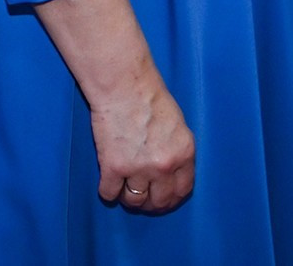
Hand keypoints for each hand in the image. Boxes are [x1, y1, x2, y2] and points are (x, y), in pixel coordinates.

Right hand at [91, 69, 195, 212]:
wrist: (125, 87)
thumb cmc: (152, 99)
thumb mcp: (178, 127)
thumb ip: (178, 152)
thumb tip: (172, 175)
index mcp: (184, 154)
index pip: (183, 190)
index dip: (172, 198)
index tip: (164, 199)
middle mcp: (164, 166)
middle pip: (159, 202)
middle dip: (151, 204)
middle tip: (143, 198)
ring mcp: (138, 169)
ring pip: (134, 202)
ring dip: (129, 197)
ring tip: (125, 186)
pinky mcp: (113, 168)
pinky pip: (109, 194)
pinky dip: (108, 191)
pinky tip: (109, 180)